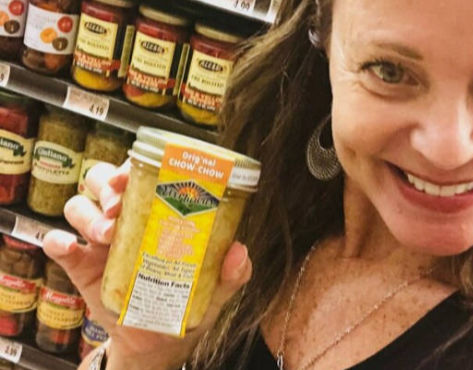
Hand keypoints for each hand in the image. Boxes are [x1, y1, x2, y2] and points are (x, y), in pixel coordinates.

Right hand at [42, 161, 252, 369]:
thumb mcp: (213, 290)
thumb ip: (230, 274)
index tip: (134, 175)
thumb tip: (239, 252)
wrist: (157, 343)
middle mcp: (125, 220)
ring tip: (108, 234)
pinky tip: (68, 247)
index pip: (140, 176)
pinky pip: (60, 246)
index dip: (133, 168)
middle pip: (102, 181)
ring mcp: (99, 242)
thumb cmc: (184, 305)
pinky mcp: (81, 267)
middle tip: (119, 204)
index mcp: (156, 215)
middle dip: (107, 184)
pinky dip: (58, 242)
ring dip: (89, 214)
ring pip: (79, 206)